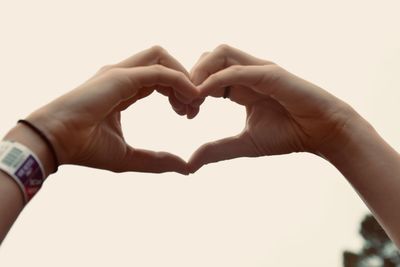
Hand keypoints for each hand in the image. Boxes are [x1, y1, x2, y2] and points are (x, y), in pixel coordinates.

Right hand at [25, 46, 198, 173]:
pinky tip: (189, 97)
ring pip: (161, 58)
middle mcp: (123, 77)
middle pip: (164, 64)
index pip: (159, 80)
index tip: (189, 114)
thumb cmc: (85, 148)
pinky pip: (158, 70)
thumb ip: (157, 160)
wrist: (56, 143)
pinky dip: (179, 80)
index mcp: (125, 90)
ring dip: (183, 76)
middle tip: (194, 108)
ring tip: (192, 102)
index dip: (179, 92)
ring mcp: (120, 73)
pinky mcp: (120, 76)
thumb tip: (185, 167)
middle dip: (185, 82)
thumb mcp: (129, 157)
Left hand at [189, 44, 357, 171]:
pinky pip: (236, 70)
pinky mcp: (270, 74)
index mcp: (239, 86)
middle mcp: (247, 73)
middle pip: (208, 58)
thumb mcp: (244, 144)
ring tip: (192, 97)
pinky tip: (203, 96)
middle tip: (184, 103)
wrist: (322, 133)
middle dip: (189, 77)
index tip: (184, 112)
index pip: (206, 75)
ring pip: (220, 54)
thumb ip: (217, 150)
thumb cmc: (288, 134)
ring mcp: (259, 70)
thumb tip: (189, 164)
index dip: (190, 90)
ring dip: (200, 72)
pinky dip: (216, 80)